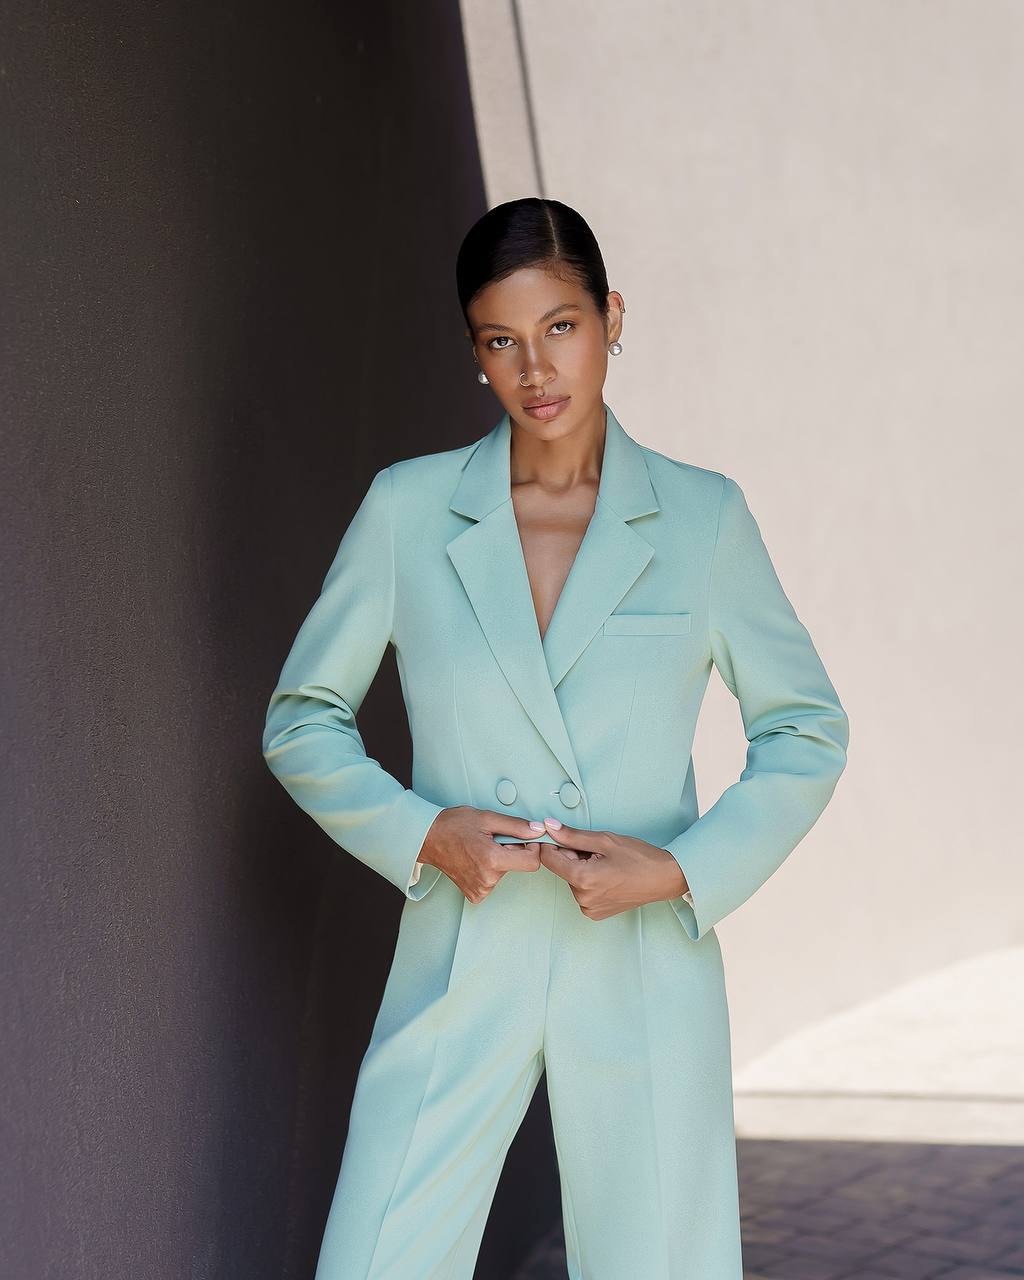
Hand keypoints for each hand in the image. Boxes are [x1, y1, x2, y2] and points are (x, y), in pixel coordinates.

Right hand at [419, 806, 544, 903]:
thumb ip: (517, 826)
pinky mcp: (476, 895)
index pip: (532, 862)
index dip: (532, 847)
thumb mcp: (487, 818)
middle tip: (491, 839)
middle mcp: (487, 879)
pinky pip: (494, 880)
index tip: (523, 838)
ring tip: (480, 848)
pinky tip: (475, 859)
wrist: (427, 839)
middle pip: (518, 865)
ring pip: (506, 872)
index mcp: (492, 860)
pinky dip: (489, 869)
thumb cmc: (452, 826)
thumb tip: (538, 830)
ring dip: (499, 858)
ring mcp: (480, 890)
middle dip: (511, 850)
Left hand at [537, 818, 689, 920]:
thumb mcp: (605, 840)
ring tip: (606, 864)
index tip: (563, 836)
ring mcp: (589, 908)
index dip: (553, 844)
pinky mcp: (595, 913)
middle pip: (562, 868)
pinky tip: (607, 876)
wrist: (664, 878)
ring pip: (572, 879)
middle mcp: (582, 898)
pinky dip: (589, 881)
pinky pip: (582, 891)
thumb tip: (549, 827)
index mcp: (582, 879)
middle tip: (598, 852)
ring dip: (582, 868)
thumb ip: (572, 835)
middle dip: (573, 856)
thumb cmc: (639, 858)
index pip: (548, 859)